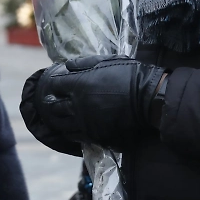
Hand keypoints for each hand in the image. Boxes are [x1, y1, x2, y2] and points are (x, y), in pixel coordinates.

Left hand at [22, 55, 164, 150]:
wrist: (149, 99)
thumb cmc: (129, 75)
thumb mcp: (106, 61)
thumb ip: (84, 64)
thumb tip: (66, 66)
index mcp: (78, 85)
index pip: (54, 86)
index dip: (52, 85)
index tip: (54, 85)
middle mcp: (77, 106)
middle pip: (53, 108)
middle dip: (51, 104)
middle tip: (51, 103)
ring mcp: (85, 124)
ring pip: (62, 125)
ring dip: (58, 120)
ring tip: (60, 117)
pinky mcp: (95, 137)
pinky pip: (76, 137)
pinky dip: (71, 132)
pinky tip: (73, 128)